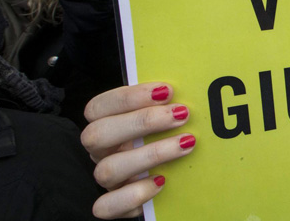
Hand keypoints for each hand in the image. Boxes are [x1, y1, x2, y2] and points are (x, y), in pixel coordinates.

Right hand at [81, 83, 193, 218]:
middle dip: (141, 121)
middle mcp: (101, 151)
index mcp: (106, 124)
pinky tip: (160, 182)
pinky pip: (108, 206)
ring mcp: (107, 178)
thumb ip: (164, 104)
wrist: (169, 181)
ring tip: (186, 144)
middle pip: (98, 135)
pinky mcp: (113, 205)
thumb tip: (192, 83)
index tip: (166, 91)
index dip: (129, 97)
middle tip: (181, 114)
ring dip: (150, 154)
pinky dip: (134, 194)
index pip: (98, 107)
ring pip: (107, 170)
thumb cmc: (164, 138)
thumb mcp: (161, 118)